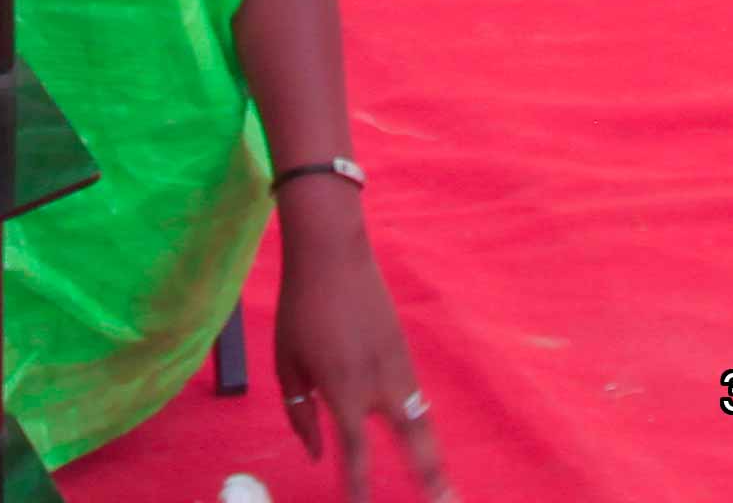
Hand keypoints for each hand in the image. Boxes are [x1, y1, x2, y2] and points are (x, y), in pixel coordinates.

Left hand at [273, 180, 451, 496]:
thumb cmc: (301, 308)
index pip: (356, 454)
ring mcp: (397, 365)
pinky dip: (425, 426)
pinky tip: (427, 444)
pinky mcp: (403, 350)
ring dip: (435, 457)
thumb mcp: (286, 363)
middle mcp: (378, 383)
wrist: (333, 253)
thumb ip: (299, 413)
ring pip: (422, 422)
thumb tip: (316, 453)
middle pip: (412, 443)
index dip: (359, 489)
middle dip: (430, 479)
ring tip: (446, 489)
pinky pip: (417, 398)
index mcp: (343, 390)